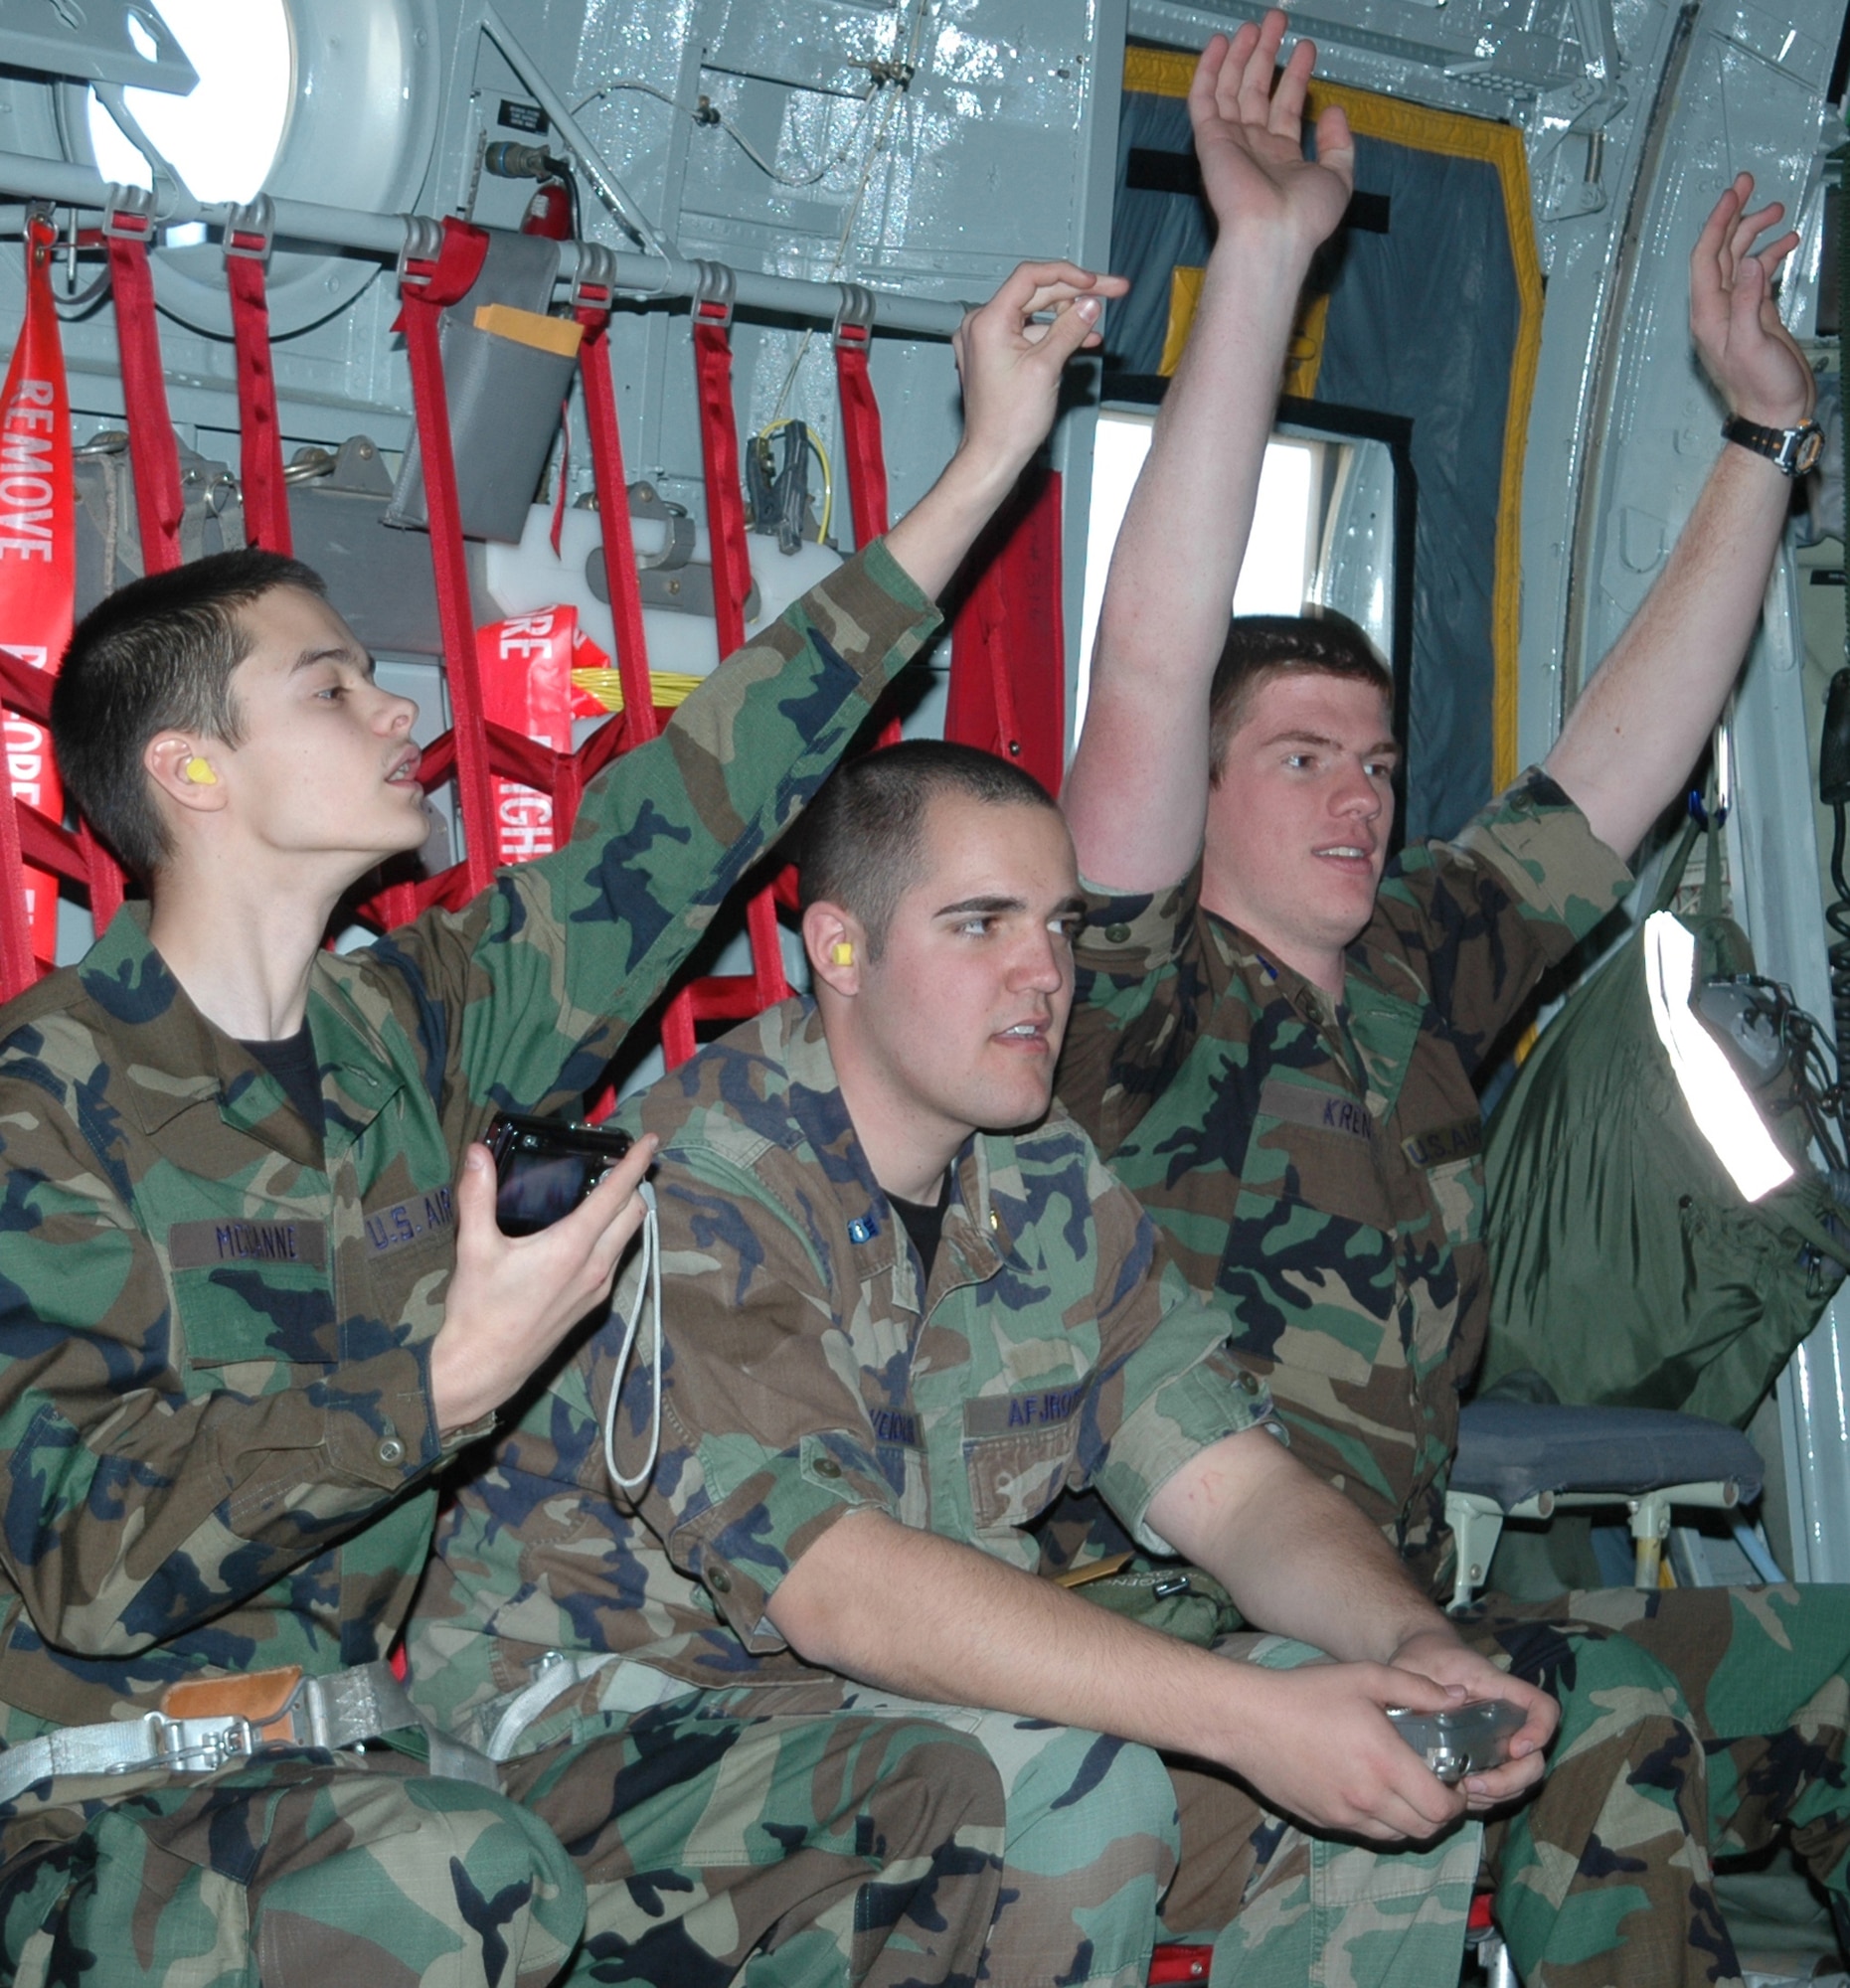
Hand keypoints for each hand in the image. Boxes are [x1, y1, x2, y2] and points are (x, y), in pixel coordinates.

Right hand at [428, 1132, 657, 1430]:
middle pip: (634, 1213)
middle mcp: (594, 1266)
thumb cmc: (479, 1310)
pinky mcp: (592, 1305)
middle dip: (635, 1184)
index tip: (650, 1141)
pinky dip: (613, 1236)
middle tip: (622, 1162)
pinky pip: (615, 1260)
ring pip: (627, 1238)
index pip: (615, 1194)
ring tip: (607, 1190)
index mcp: (571, 1247)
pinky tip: (589, 1232)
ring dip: (625, 1211)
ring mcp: (597, 1288)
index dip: (635, 1163)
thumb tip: (476, 1154)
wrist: (484, 1367)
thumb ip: (477, 1195)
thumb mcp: (474, 1247)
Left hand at [950, 259, 1128, 486]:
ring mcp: (986, 340)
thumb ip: (1070, 329)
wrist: (993, 456)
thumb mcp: (1047, 368)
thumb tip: (1090, 304)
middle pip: (1035, 293)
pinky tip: (1080, 340)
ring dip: (1067, 317)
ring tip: (1096, 324)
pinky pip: (1027, 333)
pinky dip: (1052, 335)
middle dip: (1075, 294)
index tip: (1095, 282)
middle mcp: (981, 325)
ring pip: (1034, 313)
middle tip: (1111, 291)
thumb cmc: (1008, 422)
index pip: (1031, 277)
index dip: (1068, 275)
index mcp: (987, 321)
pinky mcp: (994, 354)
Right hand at [1189, 12, 1353, 255]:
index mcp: (1282, 156)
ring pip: (1232, 88)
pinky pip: (1204, 99)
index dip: (1297, 75)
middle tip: (1277, 21)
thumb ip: (1339, 144)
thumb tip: (1334, 110)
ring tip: (1255, 24)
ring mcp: (1230, 142)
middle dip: (1268, 53)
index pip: (1286, 106)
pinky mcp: (1210, 140)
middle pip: (1258, 90)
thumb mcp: (1338, 178)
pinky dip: (1209, 71)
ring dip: (1242, 54)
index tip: (1306, 48)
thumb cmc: (1305, 217)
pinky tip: (1220, 44)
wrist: (1273, 233)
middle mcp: (1254, 146)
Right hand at [1221, 1659, 1470, 1841]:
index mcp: (1385, 1764)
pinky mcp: (1323, 1822)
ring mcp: (1344, 1815)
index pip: (1441, 1809)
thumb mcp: (1364, 1676)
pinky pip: (1365, 1833)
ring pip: (1396, 1836)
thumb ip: (1417, 1688)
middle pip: (1425, 1830)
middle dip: (1440, 1814)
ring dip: (1410, 1819)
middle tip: (1435, 1787)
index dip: (1458, 1801)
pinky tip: (1369, 1790)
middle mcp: (1369, 1798)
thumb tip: (1459, 1697)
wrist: (1247, 1721)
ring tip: (1404, 1790)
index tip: (1455, 1781)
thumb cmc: (1305, 1693)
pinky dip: (1379, 1820)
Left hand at [1390, 1627, 1557, 1810]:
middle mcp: (1506, 1719)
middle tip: (1473, 1785)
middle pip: (1534, 1759)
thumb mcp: (1416, 1663)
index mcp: (1499, 1689)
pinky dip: (1484, 1799)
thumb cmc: (1423, 1657)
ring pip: (1519, 1779)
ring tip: (1461, 1792)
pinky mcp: (1483, 1758)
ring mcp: (1498, 1742)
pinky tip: (1456, 1795)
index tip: (1515, 1748)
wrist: (1420, 1659)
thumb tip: (1451, 1705)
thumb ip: (1421, 1684)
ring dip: (1497, 1794)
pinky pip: (1497, 1787)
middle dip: (1511, 1780)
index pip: (1542, 1707)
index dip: (1540, 1731)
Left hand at [1690, 173, 1813, 428]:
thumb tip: (1752, 262)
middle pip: (1720, 251)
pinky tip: (1788, 242)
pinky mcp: (1756, 314)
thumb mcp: (1752, 343)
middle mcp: (1718, 308)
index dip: (1717, 222)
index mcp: (1709, 313)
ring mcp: (1737, 310)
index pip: (1706, 257)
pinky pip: (1759, 275)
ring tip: (1778, 209)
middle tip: (1750, 185)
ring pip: (1740, 259)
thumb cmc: (1761, 386)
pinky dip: (1771, 255)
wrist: (1776, 411)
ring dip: (1755, 232)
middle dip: (1734, 216)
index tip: (1734, 194)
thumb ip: (1750, 302)